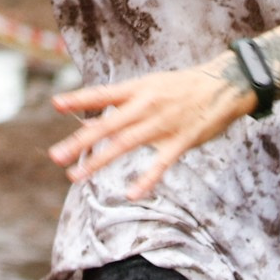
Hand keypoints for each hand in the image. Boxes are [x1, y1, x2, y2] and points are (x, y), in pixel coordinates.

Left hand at [47, 58, 255, 200]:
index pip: (102, 94)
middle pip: (107, 126)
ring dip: (98, 161)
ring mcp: (162, 124)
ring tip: (75, 176)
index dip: (79, 99)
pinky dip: (146, 179)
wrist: (223, 85)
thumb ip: (122, 103)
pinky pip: (160, 164)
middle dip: (80, 142)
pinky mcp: (180, 141)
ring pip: (125, 144)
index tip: (55, 104)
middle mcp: (146, 106)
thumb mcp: (150, 86)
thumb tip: (90, 117)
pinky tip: (130, 193)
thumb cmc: (181, 87)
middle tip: (56, 156)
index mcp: (137, 90)